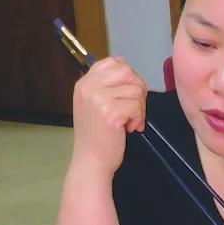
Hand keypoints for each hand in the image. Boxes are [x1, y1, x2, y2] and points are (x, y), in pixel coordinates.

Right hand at [69, 56, 147, 175]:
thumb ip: (107, 86)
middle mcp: (88, 87)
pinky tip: (129, 129)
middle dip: (138, 90)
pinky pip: (137, 105)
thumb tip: (131, 74)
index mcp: (84, 83)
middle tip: (133, 109)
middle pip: (127, 71)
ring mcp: (98, 98)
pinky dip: (138, 119)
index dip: (128, 77)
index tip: (127, 95)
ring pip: (136, 89)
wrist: (90, 162)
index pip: (114, 62)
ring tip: (128, 122)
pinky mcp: (110, 112)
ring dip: (139, 108)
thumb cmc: (97, 137)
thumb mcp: (94, 104)